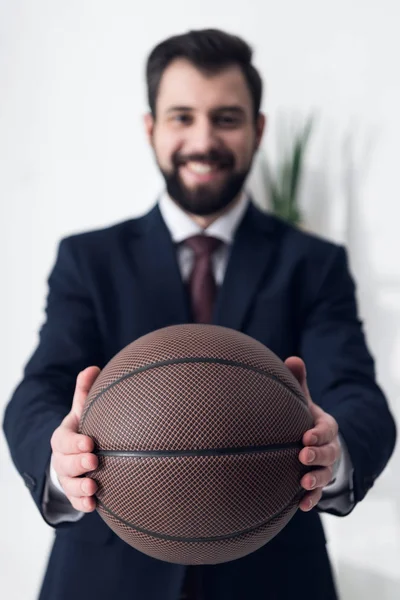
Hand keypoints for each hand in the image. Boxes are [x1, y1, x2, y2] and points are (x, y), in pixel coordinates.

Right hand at [50, 366, 99, 512]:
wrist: (75, 455)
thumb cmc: (82, 429)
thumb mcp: (81, 411)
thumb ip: (85, 393)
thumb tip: (93, 368)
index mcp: (63, 437)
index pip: (64, 440)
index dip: (75, 442)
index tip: (90, 442)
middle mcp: (62, 459)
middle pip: (64, 463)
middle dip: (78, 462)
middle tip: (94, 460)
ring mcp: (67, 478)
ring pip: (68, 484)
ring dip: (80, 486)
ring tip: (93, 486)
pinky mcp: (74, 493)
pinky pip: (75, 501)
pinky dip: (83, 504)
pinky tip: (94, 505)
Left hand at [285, 357, 340, 511]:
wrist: (309, 443)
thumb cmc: (301, 418)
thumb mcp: (302, 400)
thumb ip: (298, 381)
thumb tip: (292, 359)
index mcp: (325, 426)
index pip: (327, 429)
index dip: (319, 433)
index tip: (306, 436)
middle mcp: (329, 448)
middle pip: (330, 453)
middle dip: (318, 455)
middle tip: (302, 456)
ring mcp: (324, 467)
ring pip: (325, 474)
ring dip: (316, 479)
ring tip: (303, 482)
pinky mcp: (315, 483)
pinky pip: (317, 493)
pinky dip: (311, 499)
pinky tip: (301, 505)